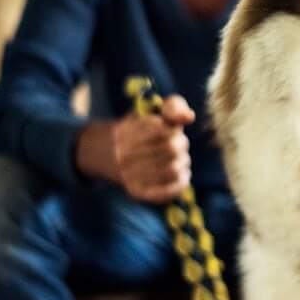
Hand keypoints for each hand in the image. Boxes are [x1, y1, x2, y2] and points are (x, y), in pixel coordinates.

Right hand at [76, 95, 193, 203]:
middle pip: (172, 148)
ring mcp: (128, 176)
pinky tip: (182, 175)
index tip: (172, 130)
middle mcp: (124, 156)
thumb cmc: (144, 128)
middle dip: (181, 144)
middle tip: (178, 144)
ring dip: (183, 162)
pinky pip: (166, 192)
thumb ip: (174, 107)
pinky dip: (181, 182)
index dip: (174, 129)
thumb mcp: (155, 110)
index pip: (163, 129)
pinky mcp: (137, 192)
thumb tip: (189, 117)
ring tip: (180, 159)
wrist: (110, 153)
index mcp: (127, 132)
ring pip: (173, 169)